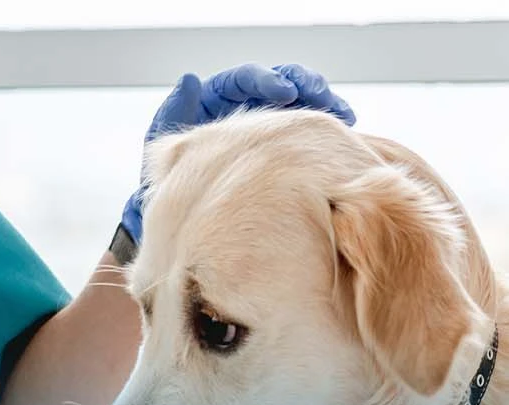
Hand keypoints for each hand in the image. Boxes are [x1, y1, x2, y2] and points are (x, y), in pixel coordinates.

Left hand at [121, 63, 356, 242]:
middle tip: (322, 97)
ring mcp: (266, 123)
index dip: (267, 80)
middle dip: (304, 84)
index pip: (244, 79)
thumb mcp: (162, 150)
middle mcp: (244, 106)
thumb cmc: (167, 183)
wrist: (181, 221)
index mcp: (215, 99)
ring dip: (324, 102)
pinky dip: (327, 127)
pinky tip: (346, 133)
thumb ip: (173, 114)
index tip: (285, 92)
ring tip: (343, 116)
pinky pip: (308, 129)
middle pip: (280, 81)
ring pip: (300, 101)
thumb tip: (189, 79)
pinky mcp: (282, 143)